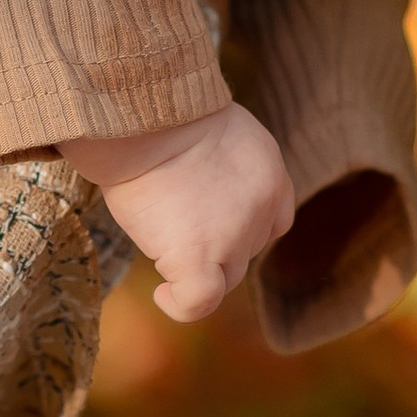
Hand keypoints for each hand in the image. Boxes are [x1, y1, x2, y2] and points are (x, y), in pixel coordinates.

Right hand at [63, 100, 293, 322]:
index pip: (270, 221)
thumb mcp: (213, 127)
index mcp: (269, 173)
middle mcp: (262, 208)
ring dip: (191, 261)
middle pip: (244, 252)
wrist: (145, 116)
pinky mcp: (199, 255)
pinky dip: (181, 304)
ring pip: (223, 275)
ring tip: (155, 227)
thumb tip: (195, 189)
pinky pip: (200, 300)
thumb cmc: (161, 112)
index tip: (204, 212)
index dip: (239, 225)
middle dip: (213, 244)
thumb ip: (223, 165)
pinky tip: (163, 293)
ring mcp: (235, 236)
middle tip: (170, 213)